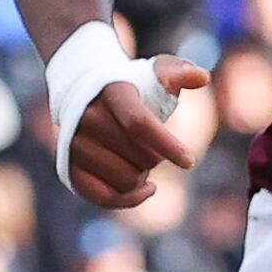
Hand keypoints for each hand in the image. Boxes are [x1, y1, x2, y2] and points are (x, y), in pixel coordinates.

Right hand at [64, 57, 204, 211]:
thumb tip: (202, 77)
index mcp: (111, 92)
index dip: (167, 145)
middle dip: (157, 157)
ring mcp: (75, 144)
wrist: (87, 94)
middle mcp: (88, 118)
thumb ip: (180, 72)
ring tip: (141, 159)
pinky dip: (129, 199)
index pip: (139, 123)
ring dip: (143, 175)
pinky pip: (103, 197)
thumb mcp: (155, 73)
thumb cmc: (132, 87)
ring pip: (126, 179)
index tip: (189, 160)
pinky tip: (147, 189)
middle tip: (155, 147)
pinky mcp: (70, 166)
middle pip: (139, 157)